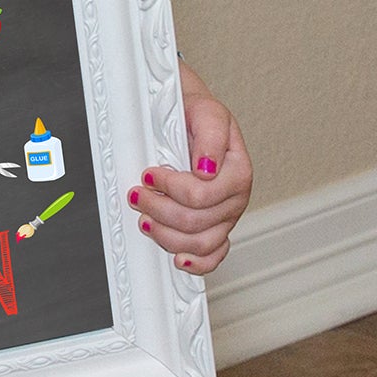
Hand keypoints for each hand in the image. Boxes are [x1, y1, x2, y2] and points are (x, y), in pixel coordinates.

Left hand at [128, 60, 252, 274]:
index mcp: (238, 172)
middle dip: (158, 209)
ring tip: (145, 219)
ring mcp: (226, 217)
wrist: (191, 119)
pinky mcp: (216, 229)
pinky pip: (213, 256)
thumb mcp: (206, 113)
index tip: (149, 174)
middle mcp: (236, 198)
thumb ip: (210, 137)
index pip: (200, 195)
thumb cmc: (198, 117)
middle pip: (194, 222)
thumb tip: (206, 169)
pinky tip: (179, 259)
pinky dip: (197, 263)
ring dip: (165, 234)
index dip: (169, 188)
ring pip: (198, 243)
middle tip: (138, 195)